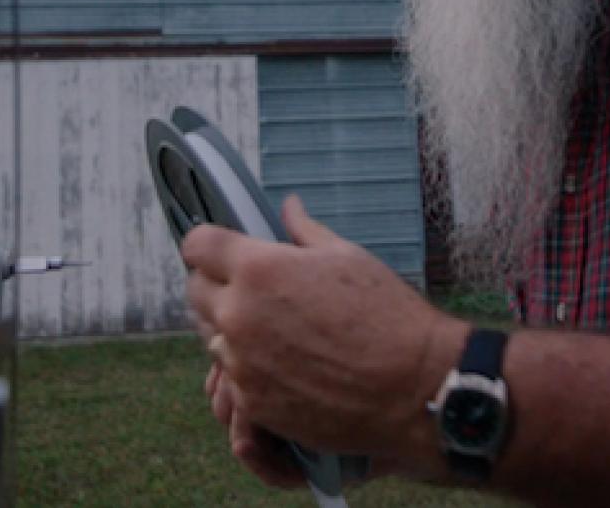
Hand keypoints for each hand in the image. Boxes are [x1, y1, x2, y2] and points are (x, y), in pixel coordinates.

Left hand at [184, 195, 467, 464]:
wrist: (415, 388)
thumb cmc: (387, 316)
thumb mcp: (348, 257)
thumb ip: (305, 232)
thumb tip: (289, 207)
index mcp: (259, 269)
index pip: (198, 245)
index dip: (208, 244)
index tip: (219, 250)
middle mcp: (240, 315)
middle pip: (194, 290)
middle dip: (214, 283)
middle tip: (246, 287)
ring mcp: (242, 363)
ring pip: (210, 336)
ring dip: (229, 328)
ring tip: (269, 328)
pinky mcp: (253, 403)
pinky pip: (229, 378)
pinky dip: (245, 368)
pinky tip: (278, 363)